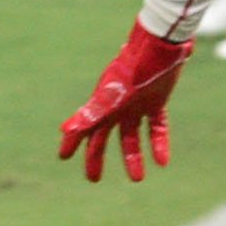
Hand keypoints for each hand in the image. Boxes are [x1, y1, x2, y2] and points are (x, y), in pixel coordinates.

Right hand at [56, 22, 193, 184]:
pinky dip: (158, 143)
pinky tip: (162, 162)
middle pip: (103, 136)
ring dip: (132, 156)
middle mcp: (117, 105)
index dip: (73, 142)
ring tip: (137, 179)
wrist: (160, 45)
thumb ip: (92, 112)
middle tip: (94, 179)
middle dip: (97, 157)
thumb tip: (65, 130)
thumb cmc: (133, 67)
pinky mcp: (156, 101)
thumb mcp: (112, 95)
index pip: (84, 128)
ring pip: (131, 135)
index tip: (63, 156)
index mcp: (103, 103)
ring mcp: (136, 104)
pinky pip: (156, 127)